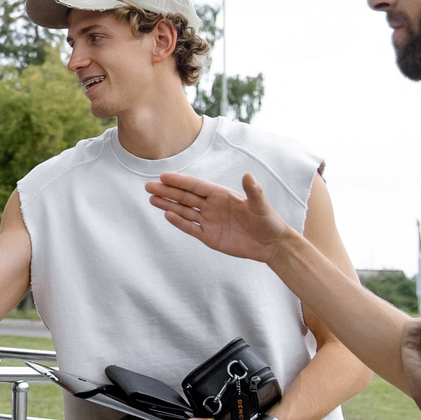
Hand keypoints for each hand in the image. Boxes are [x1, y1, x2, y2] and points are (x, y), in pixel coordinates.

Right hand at [146, 172, 289, 263]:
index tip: (163, 176)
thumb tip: (248, 175)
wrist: (271, 244)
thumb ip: (253, 191)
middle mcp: (212, 206)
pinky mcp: (209, 237)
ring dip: (169, 205)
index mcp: (221, 195)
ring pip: (184, 211)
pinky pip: (191, 228)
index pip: (196, 186)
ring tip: (152, 199)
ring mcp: (209, 221)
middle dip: (168, 191)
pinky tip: (167, 215)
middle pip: (185, 197)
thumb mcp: (260, 206)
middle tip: (149, 186)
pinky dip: (179, 222)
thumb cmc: (268, 221)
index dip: (180, 181)